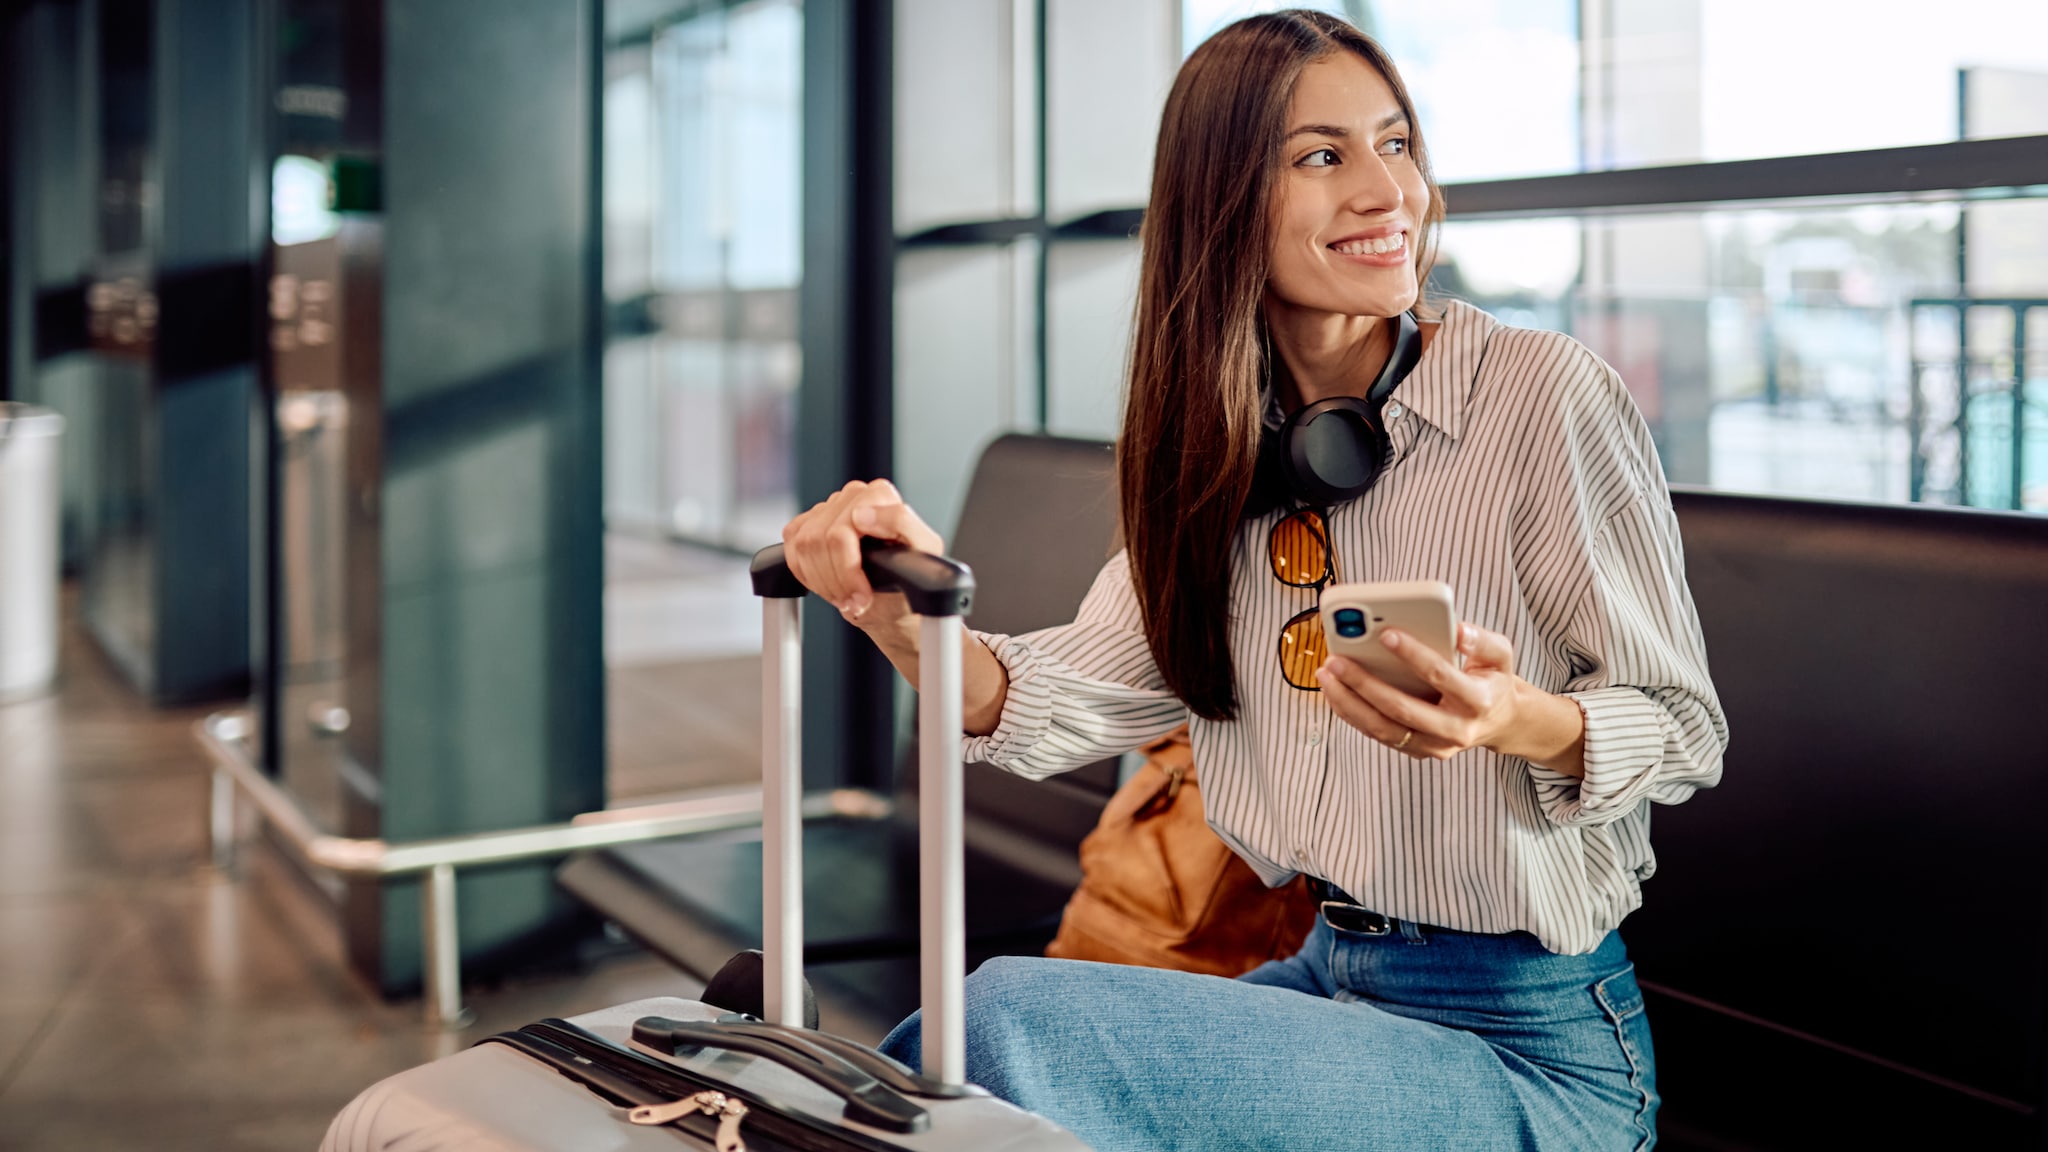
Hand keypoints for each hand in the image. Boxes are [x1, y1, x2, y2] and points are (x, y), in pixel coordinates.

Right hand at [780, 479, 944, 637]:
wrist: (893, 600)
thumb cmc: (910, 578)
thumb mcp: (925, 551)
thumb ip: (902, 523)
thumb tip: (861, 515)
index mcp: (879, 495)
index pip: (843, 530)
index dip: (848, 570)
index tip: (862, 595)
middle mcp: (852, 495)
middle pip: (821, 539)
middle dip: (835, 580)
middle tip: (853, 600)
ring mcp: (827, 508)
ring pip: (804, 545)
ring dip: (821, 581)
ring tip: (843, 595)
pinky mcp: (806, 523)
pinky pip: (791, 547)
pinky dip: (805, 573)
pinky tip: (827, 583)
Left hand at [1315, 623, 1525, 761]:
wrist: (1499, 721)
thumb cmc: (1493, 680)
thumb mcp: (1501, 654)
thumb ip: (1482, 640)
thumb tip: (1457, 629)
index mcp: (1477, 700)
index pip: (1439, 675)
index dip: (1412, 654)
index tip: (1385, 633)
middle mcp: (1455, 729)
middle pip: (1401, 709)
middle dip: (1364, 683)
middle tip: (1337, 660)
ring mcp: (1434, 746)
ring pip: (1382, 728)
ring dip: (1348, 702)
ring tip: (1326, 674)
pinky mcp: (1417, 750)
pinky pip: (1378, 734)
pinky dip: (1351, 713)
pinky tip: (1334, 691)